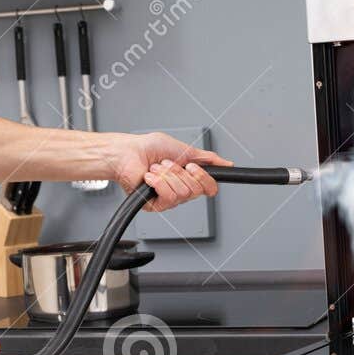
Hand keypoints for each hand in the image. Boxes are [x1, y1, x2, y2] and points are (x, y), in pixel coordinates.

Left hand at [110, 132, 231, 212]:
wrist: (127, 153)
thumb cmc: (148, 148)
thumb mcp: (184, 149)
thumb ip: (207, 158)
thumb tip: (226, 163)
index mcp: (188, 178)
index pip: (209, 188)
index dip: (203, 178)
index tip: (191, 166)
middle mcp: (180, 190)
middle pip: (196, 191)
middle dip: (180, 172)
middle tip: (167, 164)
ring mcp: (168, 199)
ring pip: (182, 193)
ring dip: (167, 175)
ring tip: (155, 169)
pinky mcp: (155, 205)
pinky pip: (168, 198)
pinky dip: (158, 182)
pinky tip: (149, 177)